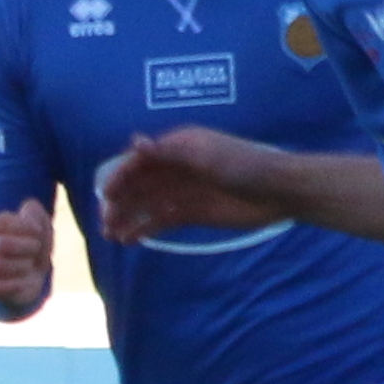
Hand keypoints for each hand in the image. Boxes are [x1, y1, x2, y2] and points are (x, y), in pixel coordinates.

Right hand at [0, 200, 53, 314]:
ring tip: (30, 265)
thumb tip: (26, 210)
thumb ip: (34, 211)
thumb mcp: (40, 224)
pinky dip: (17, 284)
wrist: (34, 277)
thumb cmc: (35, 247)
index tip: (38, 230)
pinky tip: (26, 280)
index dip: (23, 225)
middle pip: (0, 244)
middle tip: (37, 248)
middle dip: (25, 247)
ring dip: (21, 265)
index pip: (0, 222)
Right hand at [100, 126, 274, 243]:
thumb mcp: (204, 154)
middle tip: (104, 223)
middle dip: (119, 203)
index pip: (139, 161)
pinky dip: (145, 229)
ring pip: (146, 205)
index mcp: (177, 147)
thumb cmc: (244, 164)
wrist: (278, 191)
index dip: (119, 176)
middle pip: (138, 185)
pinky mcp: (191, 212)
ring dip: (127, 218)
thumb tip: (134, 142)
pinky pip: (161, 220)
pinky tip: (130, 241)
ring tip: (112, 236)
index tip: (105, 196)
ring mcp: (183, 192)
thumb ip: (168, 150)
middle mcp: (175, 168)